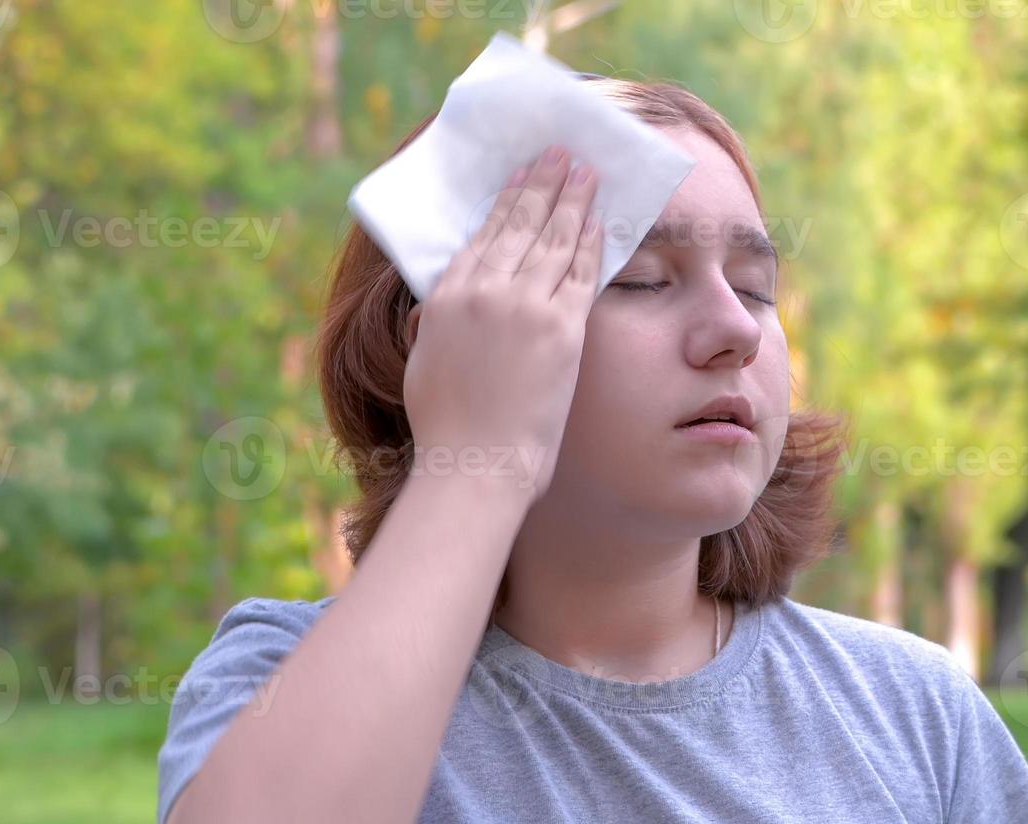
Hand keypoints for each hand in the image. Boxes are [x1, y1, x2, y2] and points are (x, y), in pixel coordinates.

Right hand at [402, 145, 602, 505]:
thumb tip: (444, 307)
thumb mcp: (426, 363)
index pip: (484, 235)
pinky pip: (582, 273)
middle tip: (562, 154)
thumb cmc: (447, 429)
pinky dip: (592, 242)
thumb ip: (438, 326)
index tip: (523, 177)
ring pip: (554, 239)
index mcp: (446, 297)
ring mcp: (525, 307)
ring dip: (573, 200)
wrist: (476, 465)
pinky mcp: (562, 329)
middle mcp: (484, 292)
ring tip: (586, 172)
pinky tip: (601, 220)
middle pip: (521, 224)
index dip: (508, 202)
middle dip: (544, 184)